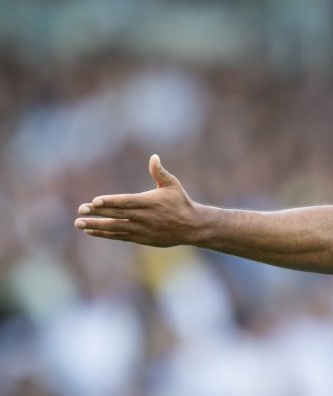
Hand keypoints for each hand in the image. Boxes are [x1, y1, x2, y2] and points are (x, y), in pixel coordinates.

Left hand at [74, 154, 200, 246]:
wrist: (191, 227)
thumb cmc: (180, 202)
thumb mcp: (173, 185)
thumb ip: (160, 172)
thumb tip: (153, 157)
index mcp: (151, 202)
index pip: (127, 201)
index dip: (110, 202)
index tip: (95, 201)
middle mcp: (144, 217)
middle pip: (117, 214)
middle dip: (97, 213)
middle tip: (80, 210)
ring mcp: (142, 229)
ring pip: (115, 227)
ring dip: (96, 226)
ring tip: (79, 223)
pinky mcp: (140, 238)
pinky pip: (119, 236)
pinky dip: (104, 234)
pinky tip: (90, 231)